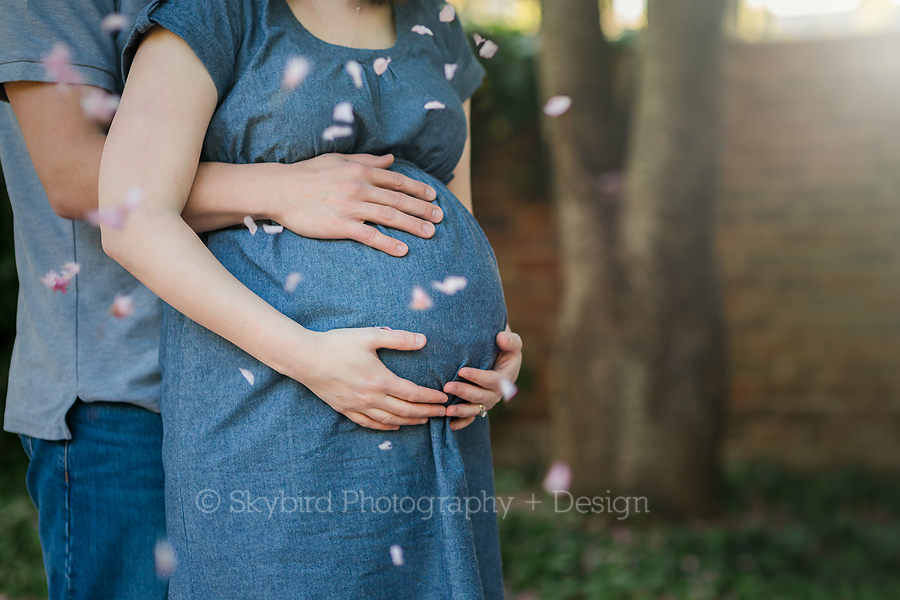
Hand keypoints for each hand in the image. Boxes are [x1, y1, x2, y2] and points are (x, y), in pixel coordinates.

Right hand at [266, 153, 442, 255]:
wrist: (279, 189)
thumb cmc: (308, 173)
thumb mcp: (339, 160)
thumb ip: (367, 160)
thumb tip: (391, 159)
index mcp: (360, 170)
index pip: (397, 180)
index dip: (418, 189)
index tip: (433, 196)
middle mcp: (359, 187)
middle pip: (399, 199)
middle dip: (422, 209)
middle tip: (440, 218)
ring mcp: (350, 207)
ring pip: (389, 216)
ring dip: (413, 226)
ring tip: (430, 233)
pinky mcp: (340, 226)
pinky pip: (369, 236)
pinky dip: (388, 243)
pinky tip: (403, 250)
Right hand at [295, 327, 448, 430]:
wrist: (305, 358)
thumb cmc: (337, 344)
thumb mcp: (370, 336)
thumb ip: (398, 338)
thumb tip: (423, 340)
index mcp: (380, 380)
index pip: (413, 394)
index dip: (430, 398)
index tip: (443, 399)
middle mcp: (370, 398)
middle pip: (405, 411)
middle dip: (426, 413)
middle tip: (441, 414)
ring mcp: (356, 406)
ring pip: (389, 420)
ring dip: (409, 422)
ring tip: (423, 421)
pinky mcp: (344, 408)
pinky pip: (369, 423)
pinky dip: (385, 426)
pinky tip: (393, 426)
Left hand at [443, 327, 523, 430]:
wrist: (500, 358)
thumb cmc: (504, 348)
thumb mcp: (512, 343)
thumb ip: (510, 341)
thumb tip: (501, 338)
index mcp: (505, 378)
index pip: (492, 380)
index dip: (478, 377)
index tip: (462, 371)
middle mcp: (496, 393)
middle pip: (481, 396)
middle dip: (465, 392)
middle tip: (447, 387)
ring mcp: (487, 402)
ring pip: (475, 410)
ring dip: (462, 411)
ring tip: (447, 410)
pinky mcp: (478, 406)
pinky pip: (471, 418)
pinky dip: (461, 422)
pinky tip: (449, 424)